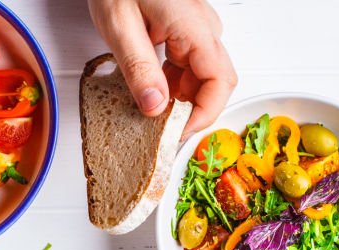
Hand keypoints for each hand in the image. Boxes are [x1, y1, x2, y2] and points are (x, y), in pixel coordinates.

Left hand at [87, 0, 236, 135]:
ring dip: (181, 100)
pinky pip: (188, 66)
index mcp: (193, 26)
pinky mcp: (184, 31)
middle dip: (192, 111)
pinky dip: (173, 85)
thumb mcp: (119, 25)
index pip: (219, 82)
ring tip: (152, 114)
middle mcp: (202, 27)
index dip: (204, 115)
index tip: (179, 134)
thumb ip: (138, 68)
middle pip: (214, 82)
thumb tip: (154, 108)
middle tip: (164, 133)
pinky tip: (152, 92)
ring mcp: (195, 29)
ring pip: (201, 77)